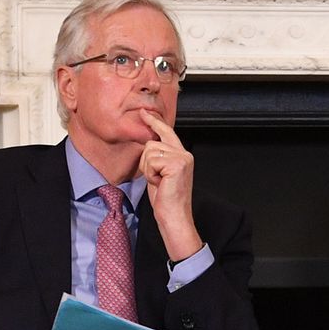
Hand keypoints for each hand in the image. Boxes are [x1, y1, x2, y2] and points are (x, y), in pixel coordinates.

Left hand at [138, 112, 201, 260]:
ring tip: (159, 182)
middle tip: (156, 179)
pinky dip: (150, 174)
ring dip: (148, 169)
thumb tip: (148, 141)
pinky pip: (151, 161)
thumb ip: (158, 156)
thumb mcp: (159, 173)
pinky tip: (160, 184)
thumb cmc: (165, 199)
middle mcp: (184, 154)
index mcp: (182, 155)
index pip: (166, 132)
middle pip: (152, 142)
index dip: (154, 122)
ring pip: (149, 151)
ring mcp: (182, 158)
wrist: (174, 216)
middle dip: (146, 162)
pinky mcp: (177, 164)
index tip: (144, 113)